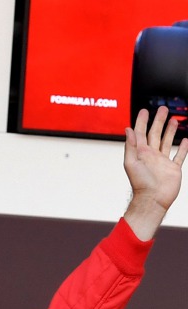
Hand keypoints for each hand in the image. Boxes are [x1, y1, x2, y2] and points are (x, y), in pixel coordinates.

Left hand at [123, 106, 186, 239]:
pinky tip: (185, 140)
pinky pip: (178, 156)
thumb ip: (130, 145)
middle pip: (155, 134)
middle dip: (158, 121)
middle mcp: (151, 155)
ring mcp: (162, 162)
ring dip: (169, 131)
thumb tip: (127, 129)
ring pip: (166, 142)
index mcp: (141, 153)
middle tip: (162, 109)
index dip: (142, 121)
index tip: (144, 110)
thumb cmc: (140, 184)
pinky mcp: (173, 169)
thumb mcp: (131, 162)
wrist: (153, 199)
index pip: (141, 133)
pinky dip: (182, 148)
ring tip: (173, 120)